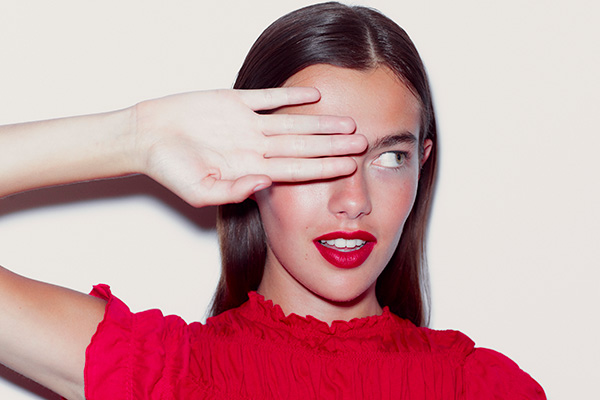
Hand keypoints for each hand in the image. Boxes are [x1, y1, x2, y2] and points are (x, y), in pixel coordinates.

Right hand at [134, 88, 365, 206]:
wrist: (147, 136)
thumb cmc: (169, 168)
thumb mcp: (198, 190)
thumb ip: (232, 191)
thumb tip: (264, 184)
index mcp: (250, 169)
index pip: (296, 170)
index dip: (324, 168)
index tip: (350, 167)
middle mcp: (255, 146)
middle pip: (303, 146)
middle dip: (333, 146)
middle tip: (364, 143)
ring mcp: (247, 124)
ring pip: (292, 122)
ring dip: (320, 122)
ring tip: (348, 122)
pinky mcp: (234, 101)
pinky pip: (267, 98)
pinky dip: (289, 96)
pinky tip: (314, 94)